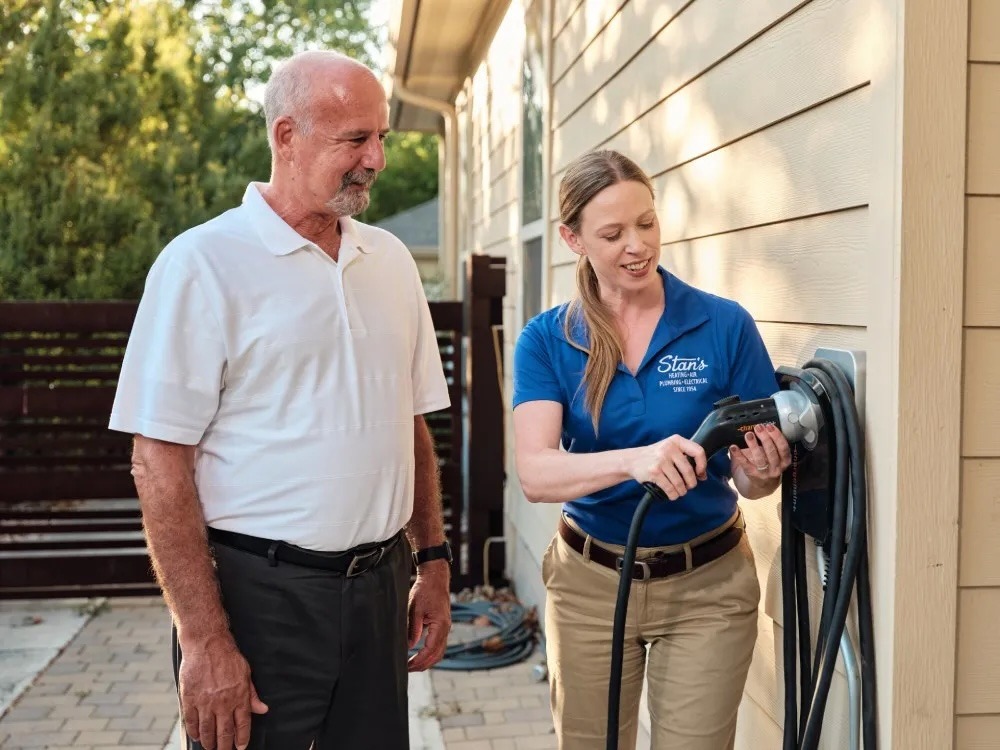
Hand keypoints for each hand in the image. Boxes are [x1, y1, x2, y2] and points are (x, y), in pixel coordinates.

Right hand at [178, 633, 267, 749]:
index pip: (242, 725)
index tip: (240, 747)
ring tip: (210, 747)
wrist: (207, 643)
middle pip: (224, 733)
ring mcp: (205, 702)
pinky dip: (194, 732)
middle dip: (225, 747)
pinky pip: (191, 722)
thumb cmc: (228, 656)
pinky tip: (197, 736)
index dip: (242, 739)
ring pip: (207, 731)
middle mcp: (222, 702)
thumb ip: (252, 694)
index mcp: (239, 696)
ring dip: (209, 743)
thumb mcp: (246, 673)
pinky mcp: (189, 699)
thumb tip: (263, 709)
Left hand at [407, 560, 451, 670]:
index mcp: (440, 625)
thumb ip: (413, 629)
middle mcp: (446, 628)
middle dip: (423, 665)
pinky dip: (430, 653)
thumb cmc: (425, 590)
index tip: (408, 666)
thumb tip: (409, 646)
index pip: (430, 650)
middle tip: (408, 669)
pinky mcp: (443, 625)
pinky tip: (420, 654)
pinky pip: (439, 644)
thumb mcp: (415, 609)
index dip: (419, 660)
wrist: (435, 577)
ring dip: (427, 661)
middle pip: (437, 655)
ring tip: (413, 665)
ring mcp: (446, 627)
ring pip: (439, 651)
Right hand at [625, 435, 707, 499]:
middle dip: (691, 483)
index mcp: (676, 441)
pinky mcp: (654, 472)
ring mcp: (660, 460)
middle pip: (689, 471)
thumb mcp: (670, 449)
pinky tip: (672, 494)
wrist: (632, 460)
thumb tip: (702, 475)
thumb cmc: (654, 456)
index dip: (702, 465)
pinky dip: (673, 495)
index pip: (698, 451)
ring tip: (679, 491)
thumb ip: (686, 457)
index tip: (700, 474)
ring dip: (681, 491)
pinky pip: (670, 488)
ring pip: (679, 482)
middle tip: (688, 486)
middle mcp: (669, 448)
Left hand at [729, 423, 791, 494]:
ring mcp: (765, 473)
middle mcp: (776, 468)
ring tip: (748, 435)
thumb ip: (768, 444)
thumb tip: (758, 426)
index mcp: (784, 460)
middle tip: (758, 427)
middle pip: (772, 452)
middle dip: (765, 438)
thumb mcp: (773, 456)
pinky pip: (746, 464)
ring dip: (754, 446)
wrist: (760, 487)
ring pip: (760, 459)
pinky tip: (733, 447)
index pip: (783, 448)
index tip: (770, 426)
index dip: (777, 437)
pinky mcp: (752, 475)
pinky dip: (739, 455)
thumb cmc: (767, 466)